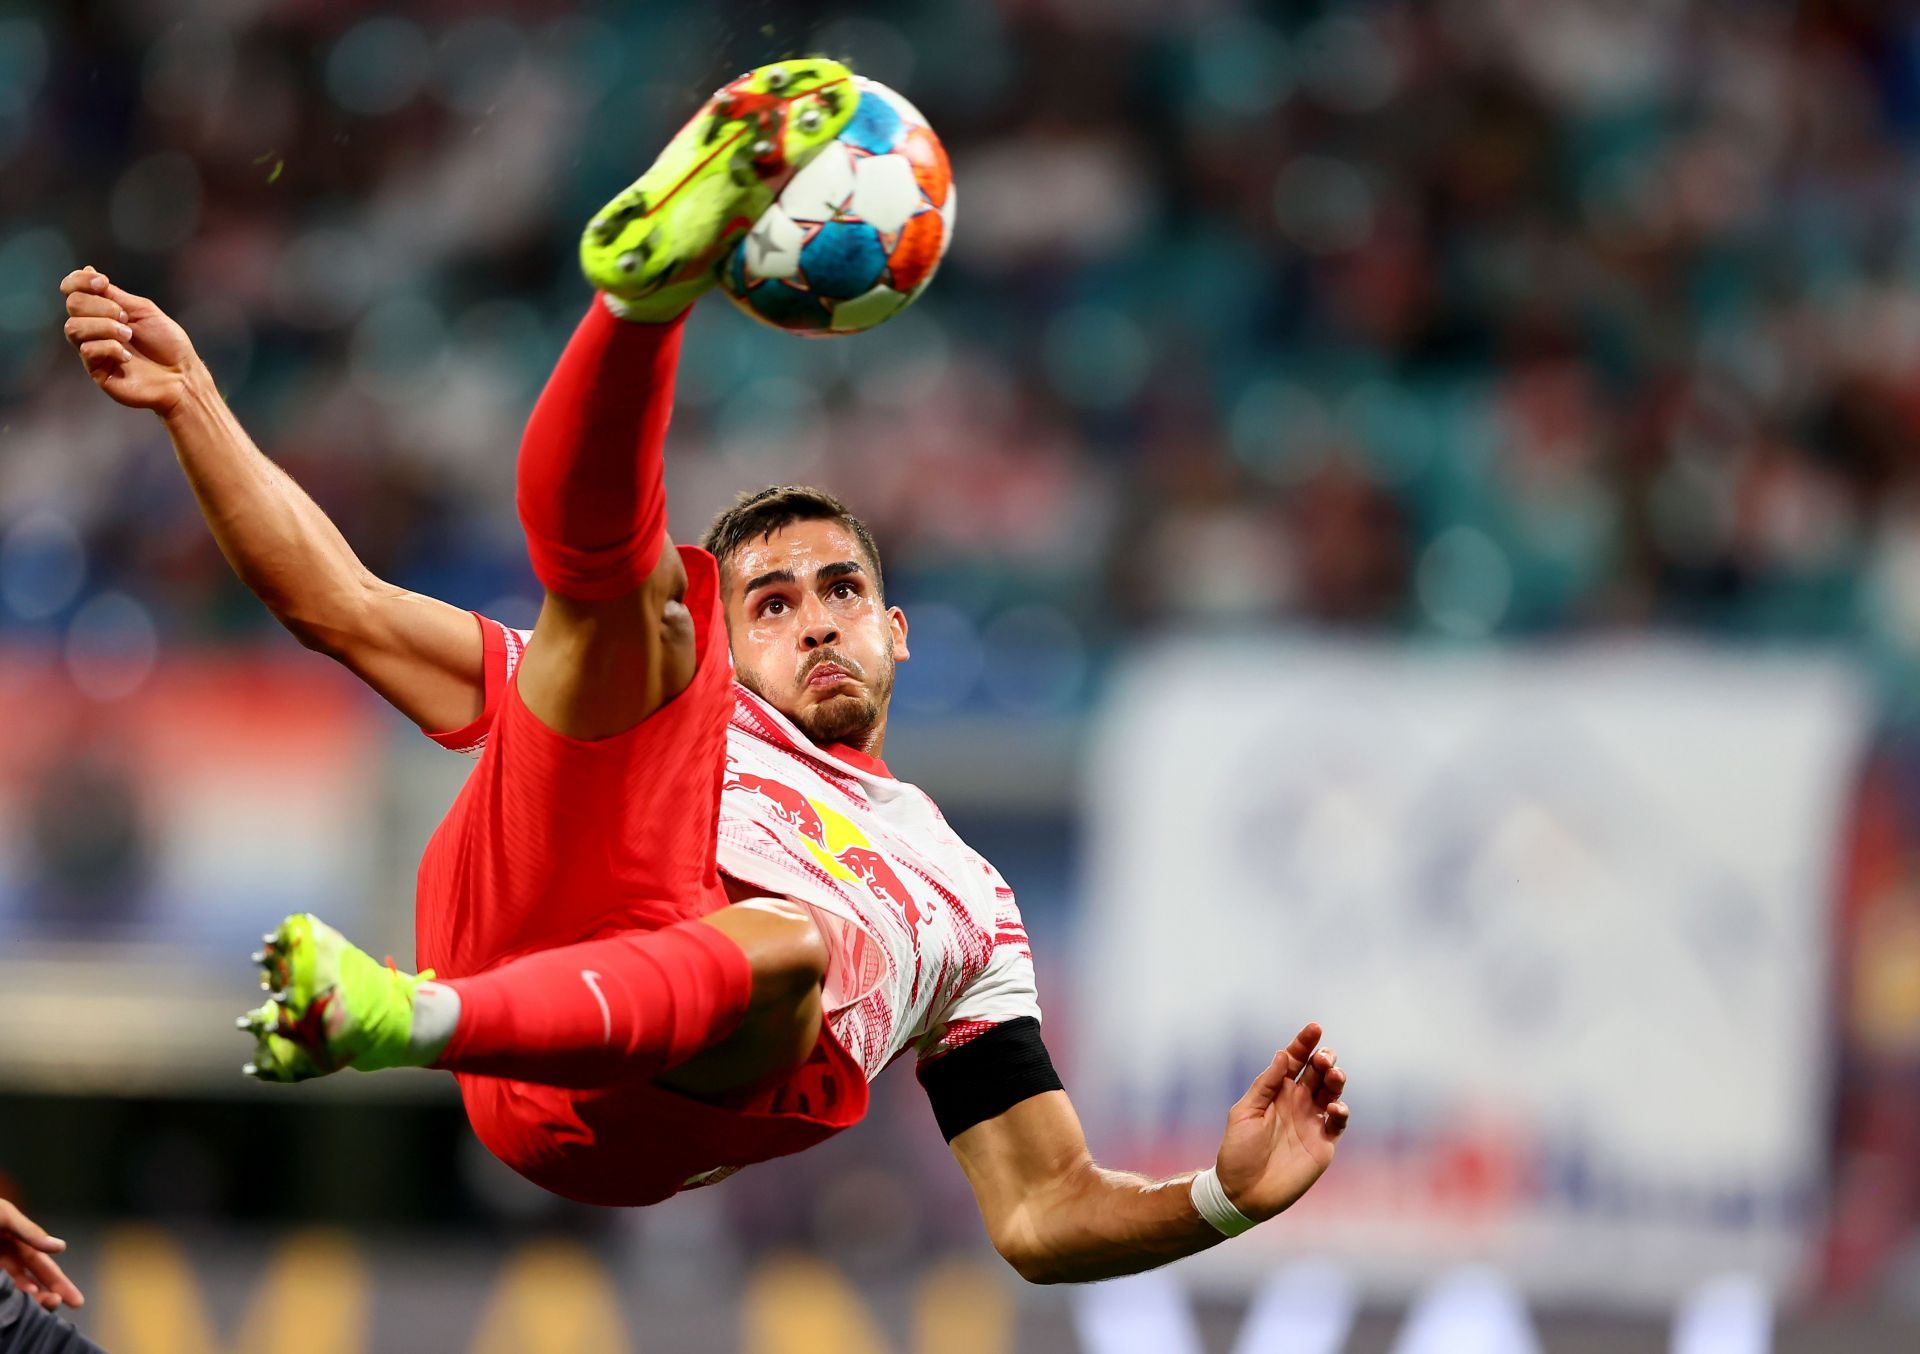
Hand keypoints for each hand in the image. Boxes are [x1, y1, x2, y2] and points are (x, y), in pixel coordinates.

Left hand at [0, 1197, 84, 1311]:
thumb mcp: (6, 1216)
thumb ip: (31, 1232)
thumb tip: (61, 1247)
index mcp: (16, 1240)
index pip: (42, 1265)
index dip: (59, 1282)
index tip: (76, 1300)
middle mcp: (6, 1257)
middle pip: (32, 1280)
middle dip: (49, 1293)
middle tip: (59, 1304)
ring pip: (16, 1289)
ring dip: (31, 1297)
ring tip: (44, 1302)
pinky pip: (0, 1291)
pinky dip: (11, 1297)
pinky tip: (22, 1298)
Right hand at [59, 265, 198, 417]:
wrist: (182, 376)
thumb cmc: (168, 344)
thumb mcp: (143, 311)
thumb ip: (114, 294)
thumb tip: (87, 270)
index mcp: (103, 311)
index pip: (73, 290)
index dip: (79, 281)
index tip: (103, 282)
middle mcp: (93, 328)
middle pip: (73, 304)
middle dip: (101, 306)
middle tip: (126, 318)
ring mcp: (93, 349)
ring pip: (73, 327)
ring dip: (104, 327)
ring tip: (128, 335)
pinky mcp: (96, 370)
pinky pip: (88, 350)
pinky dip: (109, 348)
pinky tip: (127, 357)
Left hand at [1212, 1022, 1349, 1222]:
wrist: (1243, 1193)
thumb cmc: (1238, 1151)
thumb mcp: (1245, 1112)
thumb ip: (1266, 1084)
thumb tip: (1283, 1054)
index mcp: (1276, 1092)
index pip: (1295, 1061)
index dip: (1304, 1043)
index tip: (1314, 1027)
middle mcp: (1296, 1103)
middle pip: (1317, 1072)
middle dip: (1324, 1059)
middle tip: (1324, 1057)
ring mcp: (1311, 1122)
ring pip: (1332, 1092)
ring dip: (1336, 1079)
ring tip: (1333, 1074)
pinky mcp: (1322, 1144)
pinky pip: (1338, 1122)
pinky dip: (1340, 1110)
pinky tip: (1332, 1106)